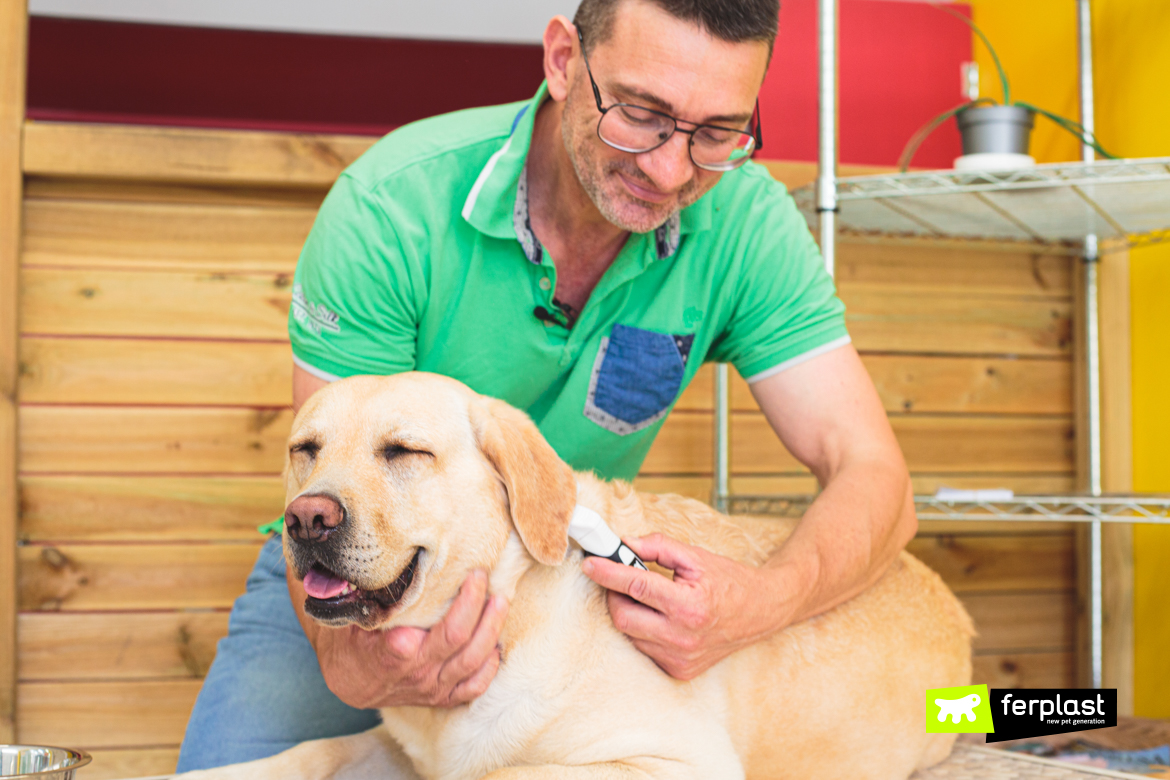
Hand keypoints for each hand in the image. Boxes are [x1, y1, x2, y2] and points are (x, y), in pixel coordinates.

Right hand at [291, 568, 508, 708]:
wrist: (351, 681)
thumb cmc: (355, 639)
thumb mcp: (354, 616)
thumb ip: (373, 597)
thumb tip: (390, 563)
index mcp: (391, 653)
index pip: (421, 633)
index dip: (448, 606)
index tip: (463, 574)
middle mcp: (415, 673)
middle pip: (456, 639)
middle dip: (474, 604)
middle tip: (481, 576)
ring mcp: (432, 688)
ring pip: (473, 661)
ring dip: (491, 628)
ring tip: (500, 600)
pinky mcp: (443, 697)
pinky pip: (475, 686)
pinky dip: (490, 665)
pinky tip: (496, 641)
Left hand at [581, 534, 789, 679]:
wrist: (761, 611)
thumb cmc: (729, 581)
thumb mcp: (695, 556)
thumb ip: (657, 546)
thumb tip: (623, 544)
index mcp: (689, 605)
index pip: (635, 585)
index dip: (608, 572)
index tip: (590, 563)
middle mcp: (683, 637)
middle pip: (622, 616)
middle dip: (614, 594)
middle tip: (621, 578)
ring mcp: (680, 659)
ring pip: (630, 634)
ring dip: (629, 612)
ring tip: (647, 597)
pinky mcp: (679, 671)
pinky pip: (644, 648)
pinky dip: (643, 630)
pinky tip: (659, 618)